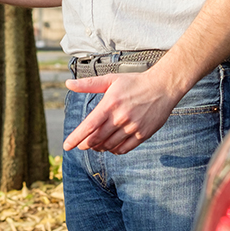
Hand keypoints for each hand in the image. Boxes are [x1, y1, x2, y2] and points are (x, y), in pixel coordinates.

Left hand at [63, 67, 185, 153]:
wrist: (162, 87)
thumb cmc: (134, 82)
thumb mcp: (111, 80)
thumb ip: (88, 84)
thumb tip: (68, 84)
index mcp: (110, 104)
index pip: (89, 126)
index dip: (76, 138)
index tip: (67, 146)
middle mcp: (120, 117)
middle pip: (97, 139)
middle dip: (86, 144)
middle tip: (82, 145)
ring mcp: (132, 127)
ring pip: (110, 145)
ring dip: (100, 147)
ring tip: (96, 145)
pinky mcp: (143, 134)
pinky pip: (124, 149)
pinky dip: (115, 150)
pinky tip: (111, 147)